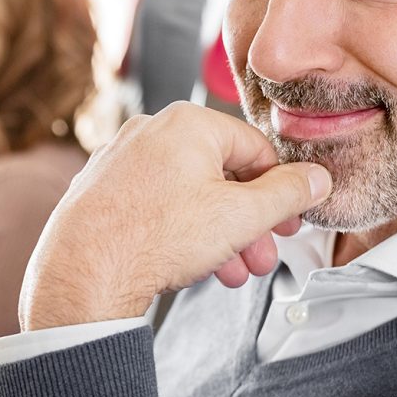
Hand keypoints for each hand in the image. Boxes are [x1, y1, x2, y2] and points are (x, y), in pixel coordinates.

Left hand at [20, 103, 331, 330]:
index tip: (292, 220)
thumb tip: (315, 178)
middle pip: (220, 176)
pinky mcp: (100, 192)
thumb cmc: (154, 238)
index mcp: (187, 123)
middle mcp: (149, 132)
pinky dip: (180, 233)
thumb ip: (288, 194)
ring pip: (188, 196)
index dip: (281, 190)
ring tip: (232, 271)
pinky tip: (192, 266)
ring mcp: (120, 161)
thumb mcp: (242, 216)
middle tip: (265, 256)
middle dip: (249, 223)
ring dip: (219, 235)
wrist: (82, 273)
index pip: (255, 149)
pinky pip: (155, 206)